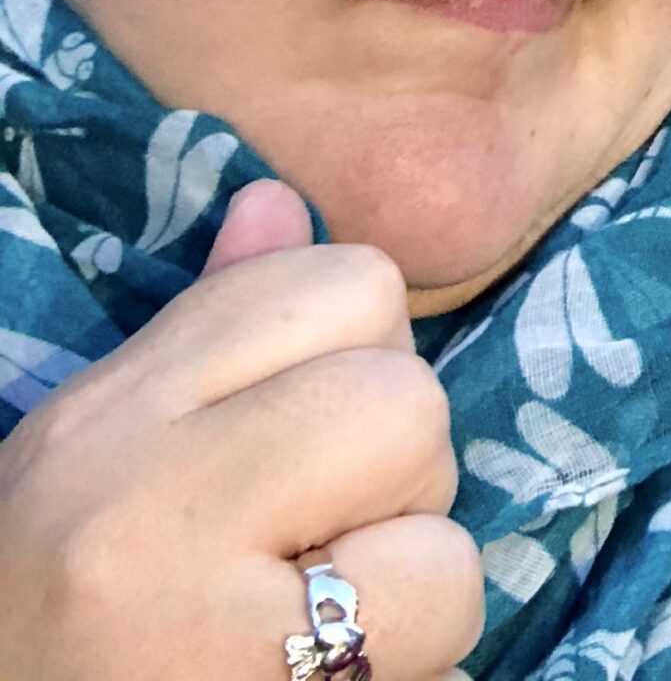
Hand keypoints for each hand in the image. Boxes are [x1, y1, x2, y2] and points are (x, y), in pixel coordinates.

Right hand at [0, 180, 481, 680]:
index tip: (306, 450)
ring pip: (432, 491)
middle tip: (319, 545)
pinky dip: (420, 638)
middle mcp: (145, 493)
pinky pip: (442, 598)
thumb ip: (211, 329)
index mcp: (112, 414)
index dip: (361, 359)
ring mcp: (202, 607)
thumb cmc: (62, 617)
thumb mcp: (103, 456)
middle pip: (404, 387)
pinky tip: (335, 670)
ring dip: (412, 554)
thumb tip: (283, 202)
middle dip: (396, 462)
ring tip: (319, 613)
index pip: (345, 283)